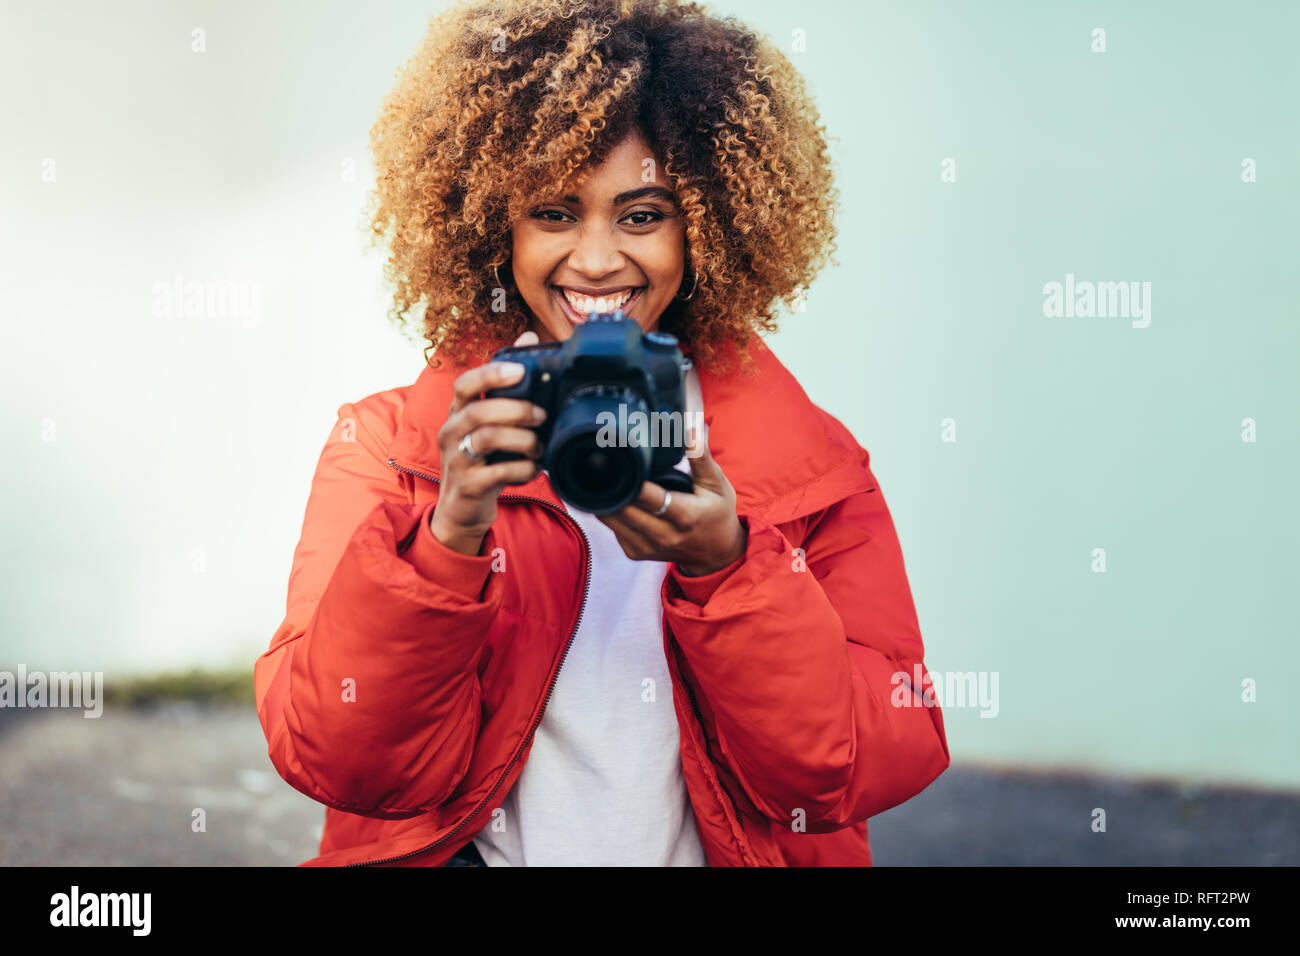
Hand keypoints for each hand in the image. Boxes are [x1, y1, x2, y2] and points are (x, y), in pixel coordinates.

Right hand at [430, 330, 546, 554]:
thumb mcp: (491, 421)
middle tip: (542, 415)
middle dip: (516, 410)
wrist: (462, 509)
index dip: (492, 374)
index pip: (466, 384)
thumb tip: (529, 336)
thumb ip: (508, 384)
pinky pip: (497, 473)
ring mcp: (456, 459)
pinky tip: (533, 469)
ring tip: (540, 447)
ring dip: (523, 440)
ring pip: (487, 439)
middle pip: (478, 411)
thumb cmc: (483, 459)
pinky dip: (522, 469)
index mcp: (458, 412)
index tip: (521, 371)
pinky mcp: (467, 485)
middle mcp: (451, 431)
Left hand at [596, 424, 747, 575]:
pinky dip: (611, 510)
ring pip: (611, 519)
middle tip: (608, 461)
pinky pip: (612, 528)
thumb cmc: (716, 512)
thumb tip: (691, 431)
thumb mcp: (716, 483)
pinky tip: (619, 496)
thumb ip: (701, 457)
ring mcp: (647, 547)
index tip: (623, 461)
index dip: (633, 480)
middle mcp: (664, 536)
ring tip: (611, 476)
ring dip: (608, 497)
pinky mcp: (635, 553)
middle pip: (623, 508)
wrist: (715, 552)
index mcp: (686, 516)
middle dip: (614, 485)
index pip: (649, 497)